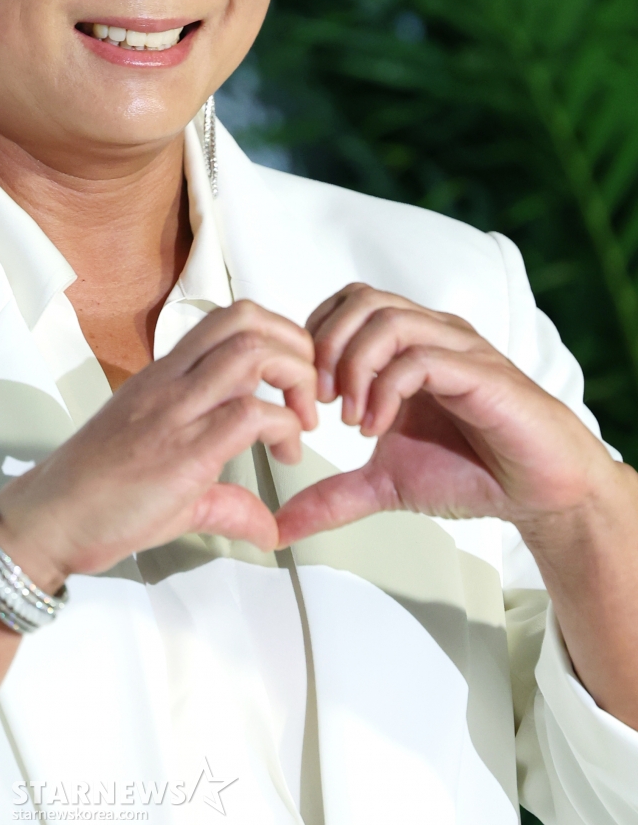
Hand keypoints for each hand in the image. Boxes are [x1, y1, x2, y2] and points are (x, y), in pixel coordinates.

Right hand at [0, 300, 317, 590]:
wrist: (48, 519)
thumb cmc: (94, 497)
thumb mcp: (171, 488)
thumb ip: (226, 498)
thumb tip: (266, 526)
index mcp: (164, 379)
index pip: (227, 321)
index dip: (277, 336)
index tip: (291, 381)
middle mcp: (169, 383)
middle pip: (246, 319)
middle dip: (296, 345)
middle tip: (309, 392)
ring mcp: (174, 412)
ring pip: (251, 353)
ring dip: (295, 378)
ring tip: (302, 420)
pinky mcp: (182, 452)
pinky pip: (248, 414)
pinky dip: (284, 428)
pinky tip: (285, 454)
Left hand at [275, 283, 614, 545]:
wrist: (542, 492)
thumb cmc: (472, 471)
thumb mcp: (384, 484)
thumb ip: (333, 495)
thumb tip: (283, 525)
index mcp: (406, 345)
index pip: (345, 303)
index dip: (313, 338)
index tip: (305, 393)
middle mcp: (431, 334)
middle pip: (360, 299)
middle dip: (325, 347)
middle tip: (318, 402)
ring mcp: (457, 349)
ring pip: (389, 320)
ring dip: (354, 366)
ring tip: (349, 417)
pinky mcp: (481, 374)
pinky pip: (423, 359)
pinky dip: (387, 390)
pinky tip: (377, 427)